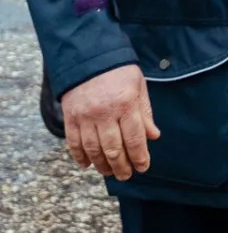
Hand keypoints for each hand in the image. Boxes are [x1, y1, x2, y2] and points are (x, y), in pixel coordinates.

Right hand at [62, 65, 159, 180]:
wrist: (88, 57)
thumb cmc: (119, 72)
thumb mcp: (139, 87)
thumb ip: (145, 113)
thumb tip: (153, 136)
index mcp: (126, 104)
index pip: (134, 138)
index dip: (139, 156)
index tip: (143, 167)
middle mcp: (104, 113)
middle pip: (113, 148)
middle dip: (121, 166)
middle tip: (126, 175)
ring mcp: (84, 116)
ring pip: (93, 149)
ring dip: (101, 165)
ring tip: (109, 172)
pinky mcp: (70, 116)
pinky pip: (73, 142)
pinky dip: (80, 156)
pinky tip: (87, 164)